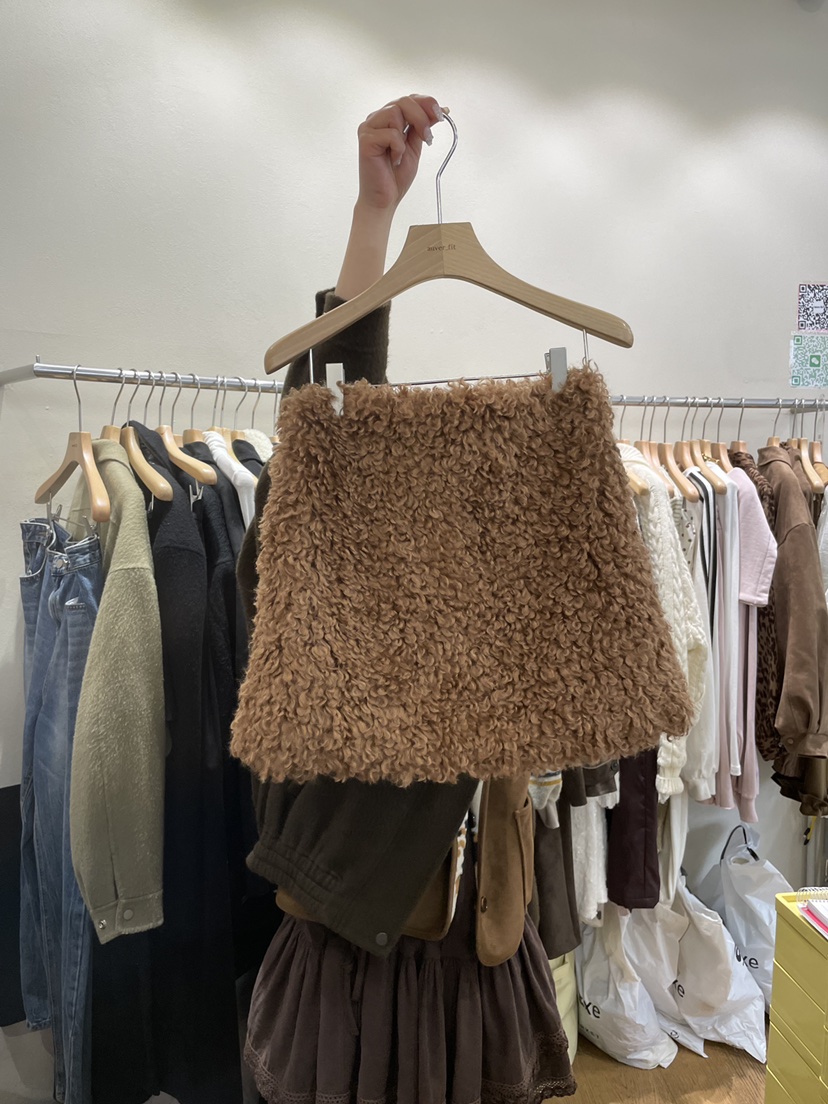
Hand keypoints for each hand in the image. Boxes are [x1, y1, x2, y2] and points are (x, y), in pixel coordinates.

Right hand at [336, 94, 446, 299]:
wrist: (385, 199)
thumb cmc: (396, 176)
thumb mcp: (415, 147)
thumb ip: (422, 127)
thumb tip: (439, 110)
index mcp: (388, 118)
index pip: (408, 99)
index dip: (426, 102)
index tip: (442, 113)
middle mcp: (377, 119)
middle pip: (403, 101)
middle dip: (421, 117)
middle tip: (428, 137)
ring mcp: (369, 128)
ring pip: (395, 112)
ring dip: (407, 133)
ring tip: (403, 153)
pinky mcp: (365, 139)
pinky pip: (390, 133)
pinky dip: (398, 148)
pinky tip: (394, 159)